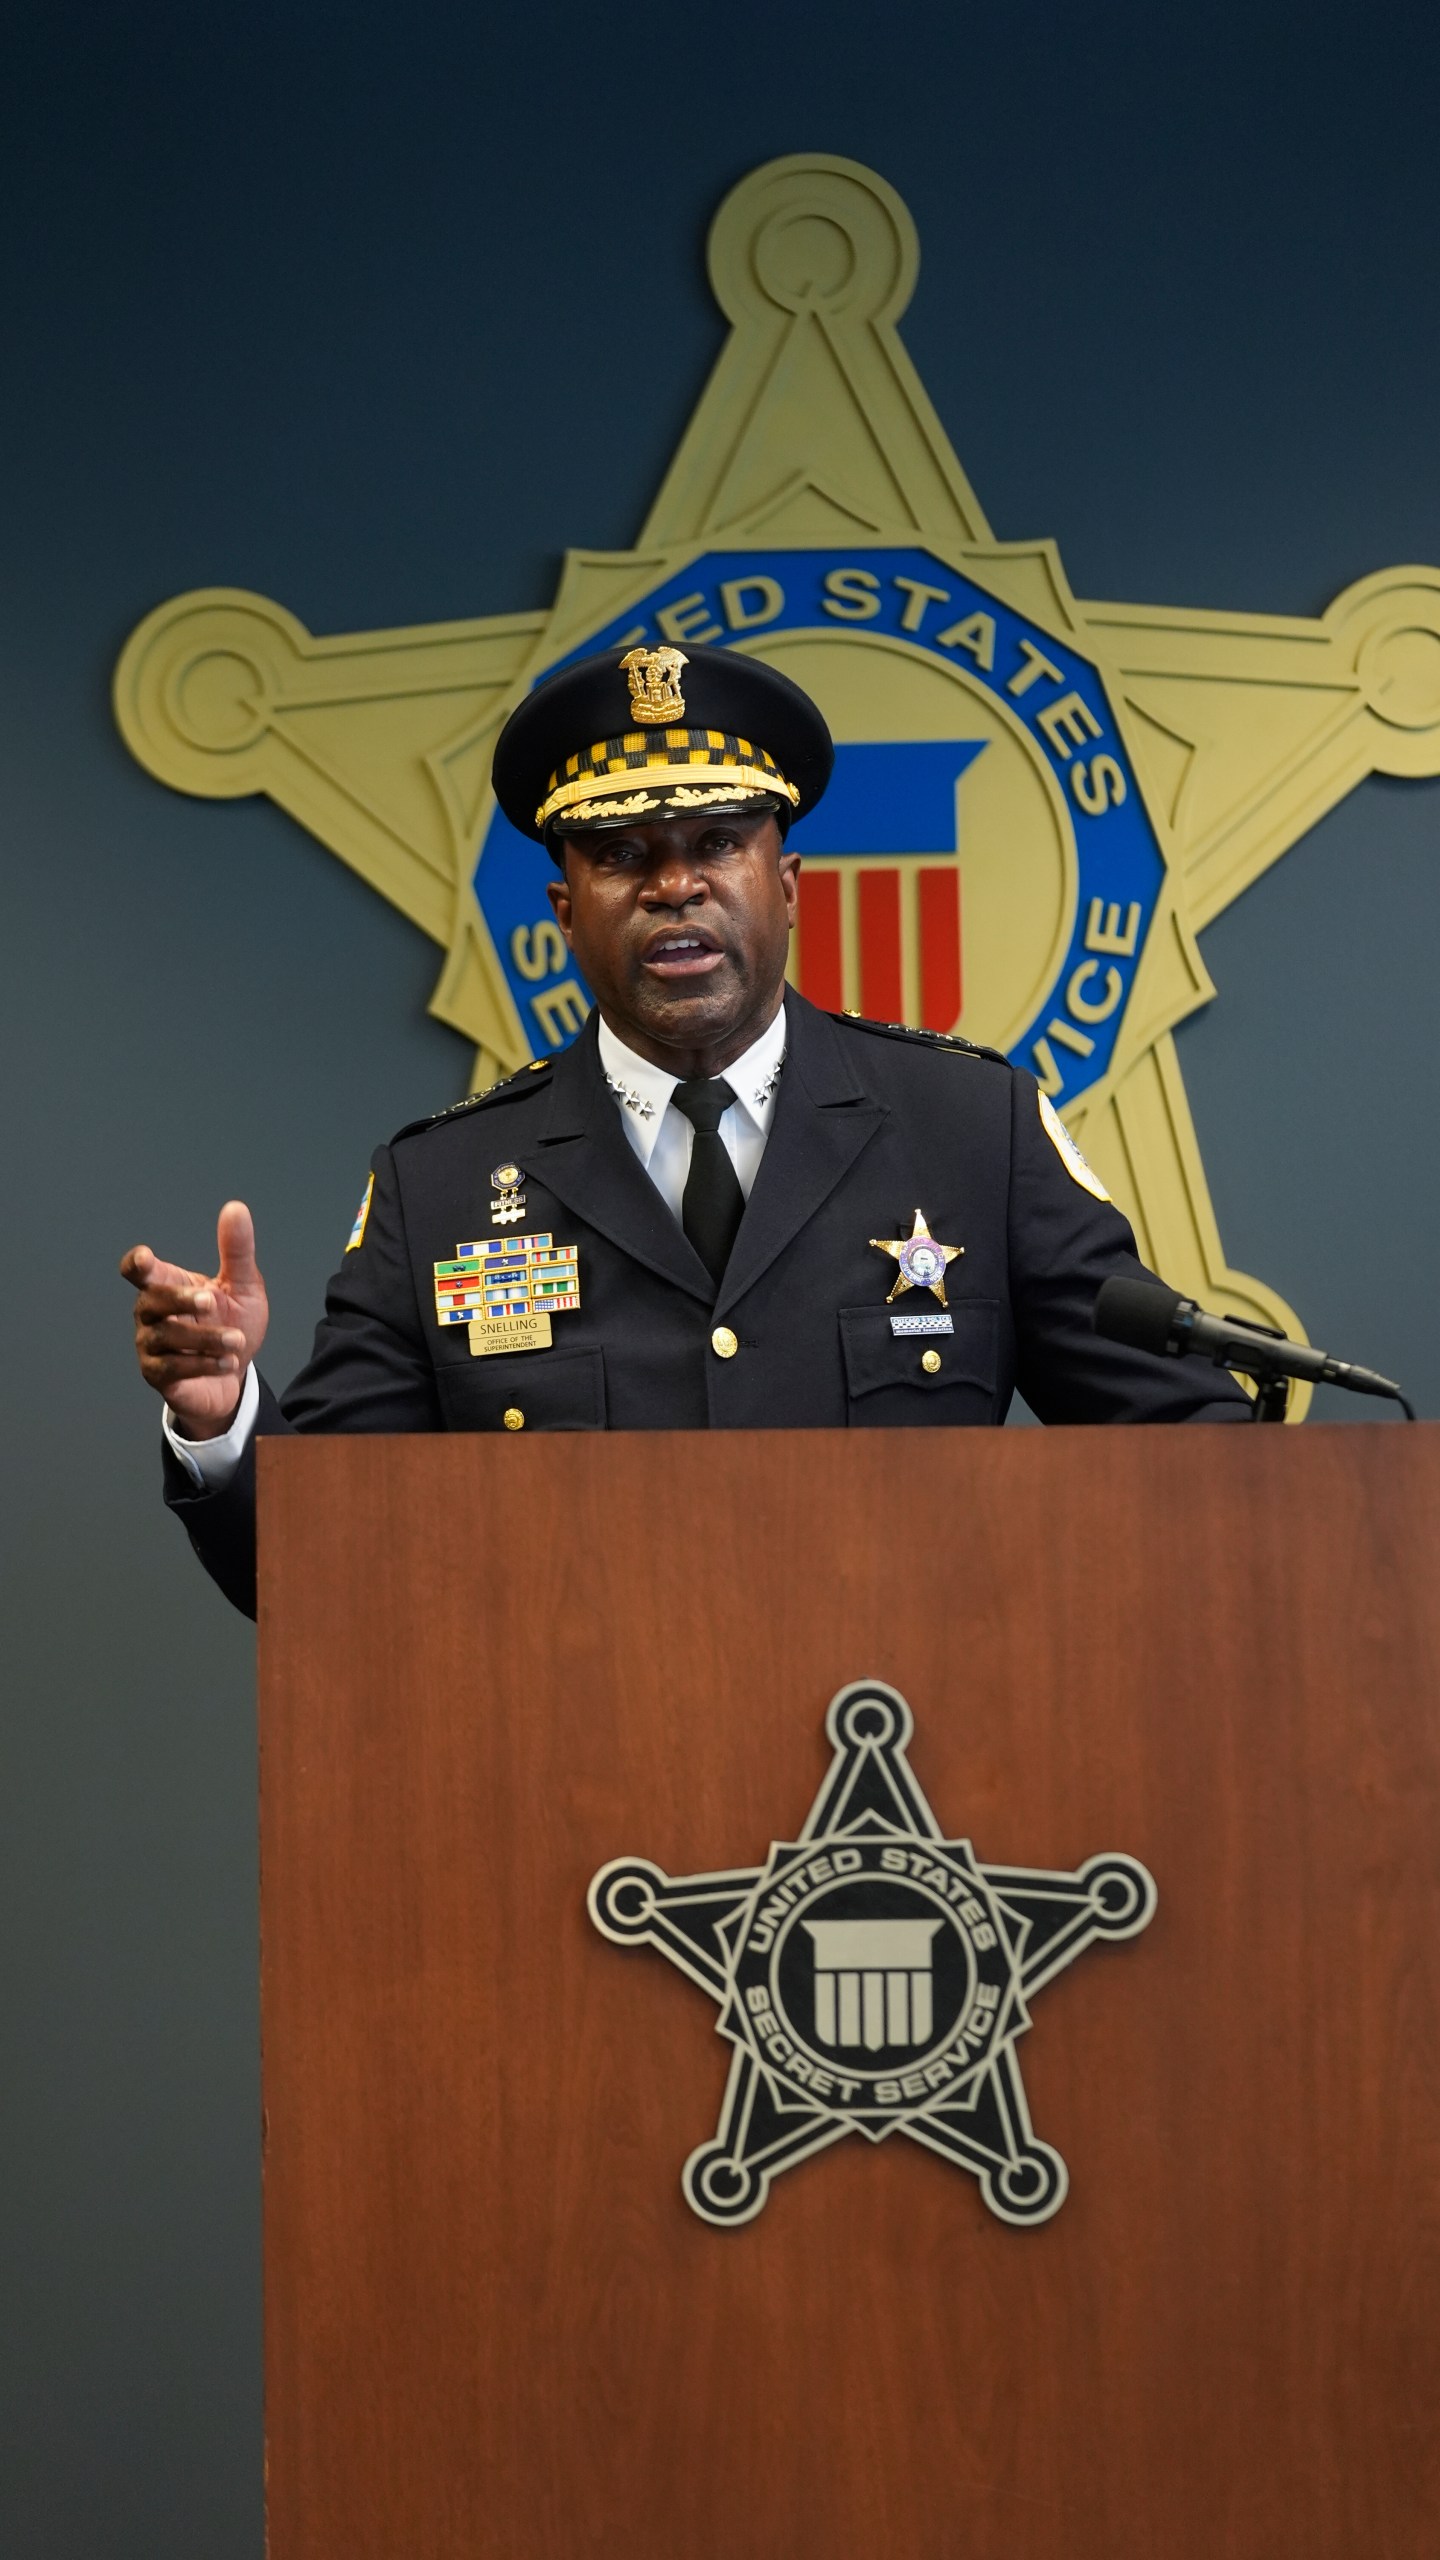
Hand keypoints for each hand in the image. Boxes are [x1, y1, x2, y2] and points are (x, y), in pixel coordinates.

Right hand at [121, 1201, 269, 1439]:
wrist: (236, 1376)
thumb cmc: (232, 1324)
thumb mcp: (244, 1287)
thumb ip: (237, 1251)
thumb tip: (236, 1207)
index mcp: (168, 1284)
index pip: (140, 1270)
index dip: (138, 1264)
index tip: (144, 1259)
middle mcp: (151, 1313)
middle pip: (151, 1300)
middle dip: (181, 1299)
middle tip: (213, 1301)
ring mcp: (150, 1344)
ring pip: (166, 1336)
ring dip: (206, 1338)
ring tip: (237, 1341)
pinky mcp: (156, 1374)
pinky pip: (172, 1367)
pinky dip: (202, 1363)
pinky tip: (228, 1362)